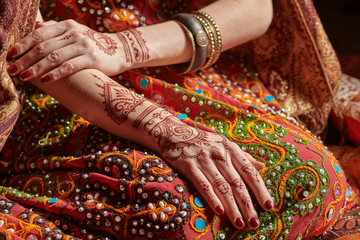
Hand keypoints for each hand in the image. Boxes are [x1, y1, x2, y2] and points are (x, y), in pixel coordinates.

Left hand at [7, 20, 129, 82]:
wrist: (120, 50)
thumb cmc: (94, 44)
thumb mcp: (76, 33)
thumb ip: (56, 29)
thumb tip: (37, 26)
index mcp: (67, 25)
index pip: (40, 34)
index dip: (23, 44)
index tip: (11, 55)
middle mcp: (74, 33)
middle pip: (43, 46)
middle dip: (25, 59)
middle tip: (12, 69)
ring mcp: (84, 45)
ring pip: (54, 57)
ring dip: (36, 68)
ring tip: (24, 77)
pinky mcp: (92, 58)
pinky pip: (69, 67)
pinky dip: (55, 74)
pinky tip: (45, 80)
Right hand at [146, 111, 272, 228]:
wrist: (173, 132)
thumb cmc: (202, 141)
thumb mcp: (224, 144)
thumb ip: (243, 157)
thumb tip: (262, 166)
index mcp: (231, 149)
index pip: (249, 171)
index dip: (260, 189)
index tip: (269, 206)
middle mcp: (220, 154)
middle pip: (237, 183)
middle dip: (247, 204)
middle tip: (254, 223)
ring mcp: (204, 159)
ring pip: (221, 186)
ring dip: (232, 207)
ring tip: (240, 223)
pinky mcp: (189, 165)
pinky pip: (203, 184)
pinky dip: (212, 198)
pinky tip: (220, 211)